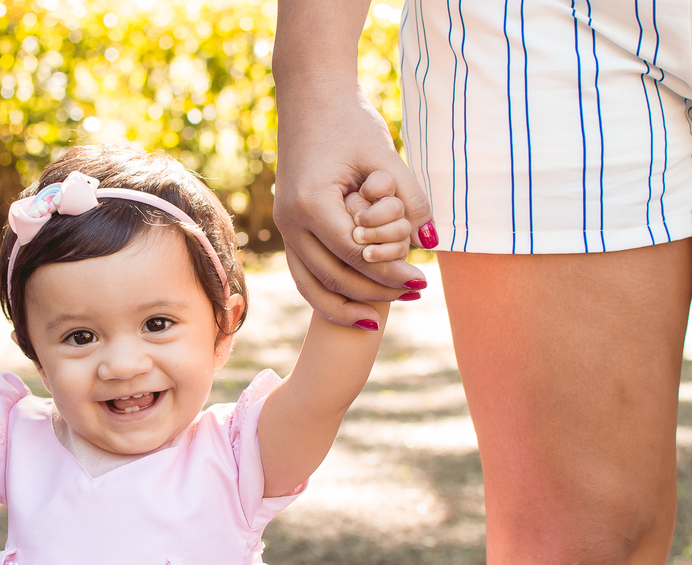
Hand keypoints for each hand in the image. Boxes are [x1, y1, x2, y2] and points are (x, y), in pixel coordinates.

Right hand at [273, 84, 434, 328]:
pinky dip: (327, 293)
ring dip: (345, 305)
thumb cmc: (350, 121)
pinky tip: (355, 305)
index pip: (355, 254)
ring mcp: (284, 227)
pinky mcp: (288, 228)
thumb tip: (430, 242)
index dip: (391, 272)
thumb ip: (409, 198)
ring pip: (311, 285)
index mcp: (311, 202)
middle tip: (413, 295)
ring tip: (379, 318)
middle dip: (374, 292)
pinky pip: (304, 273)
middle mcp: (289, 221)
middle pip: (332, 277)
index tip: (421, 280)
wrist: (310, 97)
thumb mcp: (386, 156)